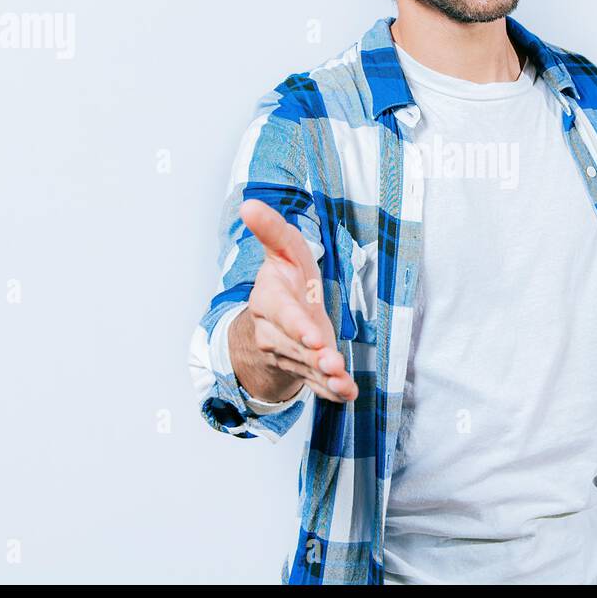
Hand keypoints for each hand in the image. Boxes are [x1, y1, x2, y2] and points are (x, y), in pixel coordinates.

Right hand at [229, 198, 357, 404]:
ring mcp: (286, 354)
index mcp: (268, 299)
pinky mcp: (301, 370)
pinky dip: (331, 392)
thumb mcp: (284, 250)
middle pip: (291, 346)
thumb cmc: (289, 278)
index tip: (314, 336)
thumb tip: (249, 204)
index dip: (295, 325)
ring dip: (324, 376)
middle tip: (332, 361)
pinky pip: (313, 384)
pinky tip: (347, 394)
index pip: (280, 313)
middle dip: (312, 356)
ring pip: (304, 368)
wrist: (280, 314)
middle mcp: (272, 331)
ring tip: (342, 380)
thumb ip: (272, 230)